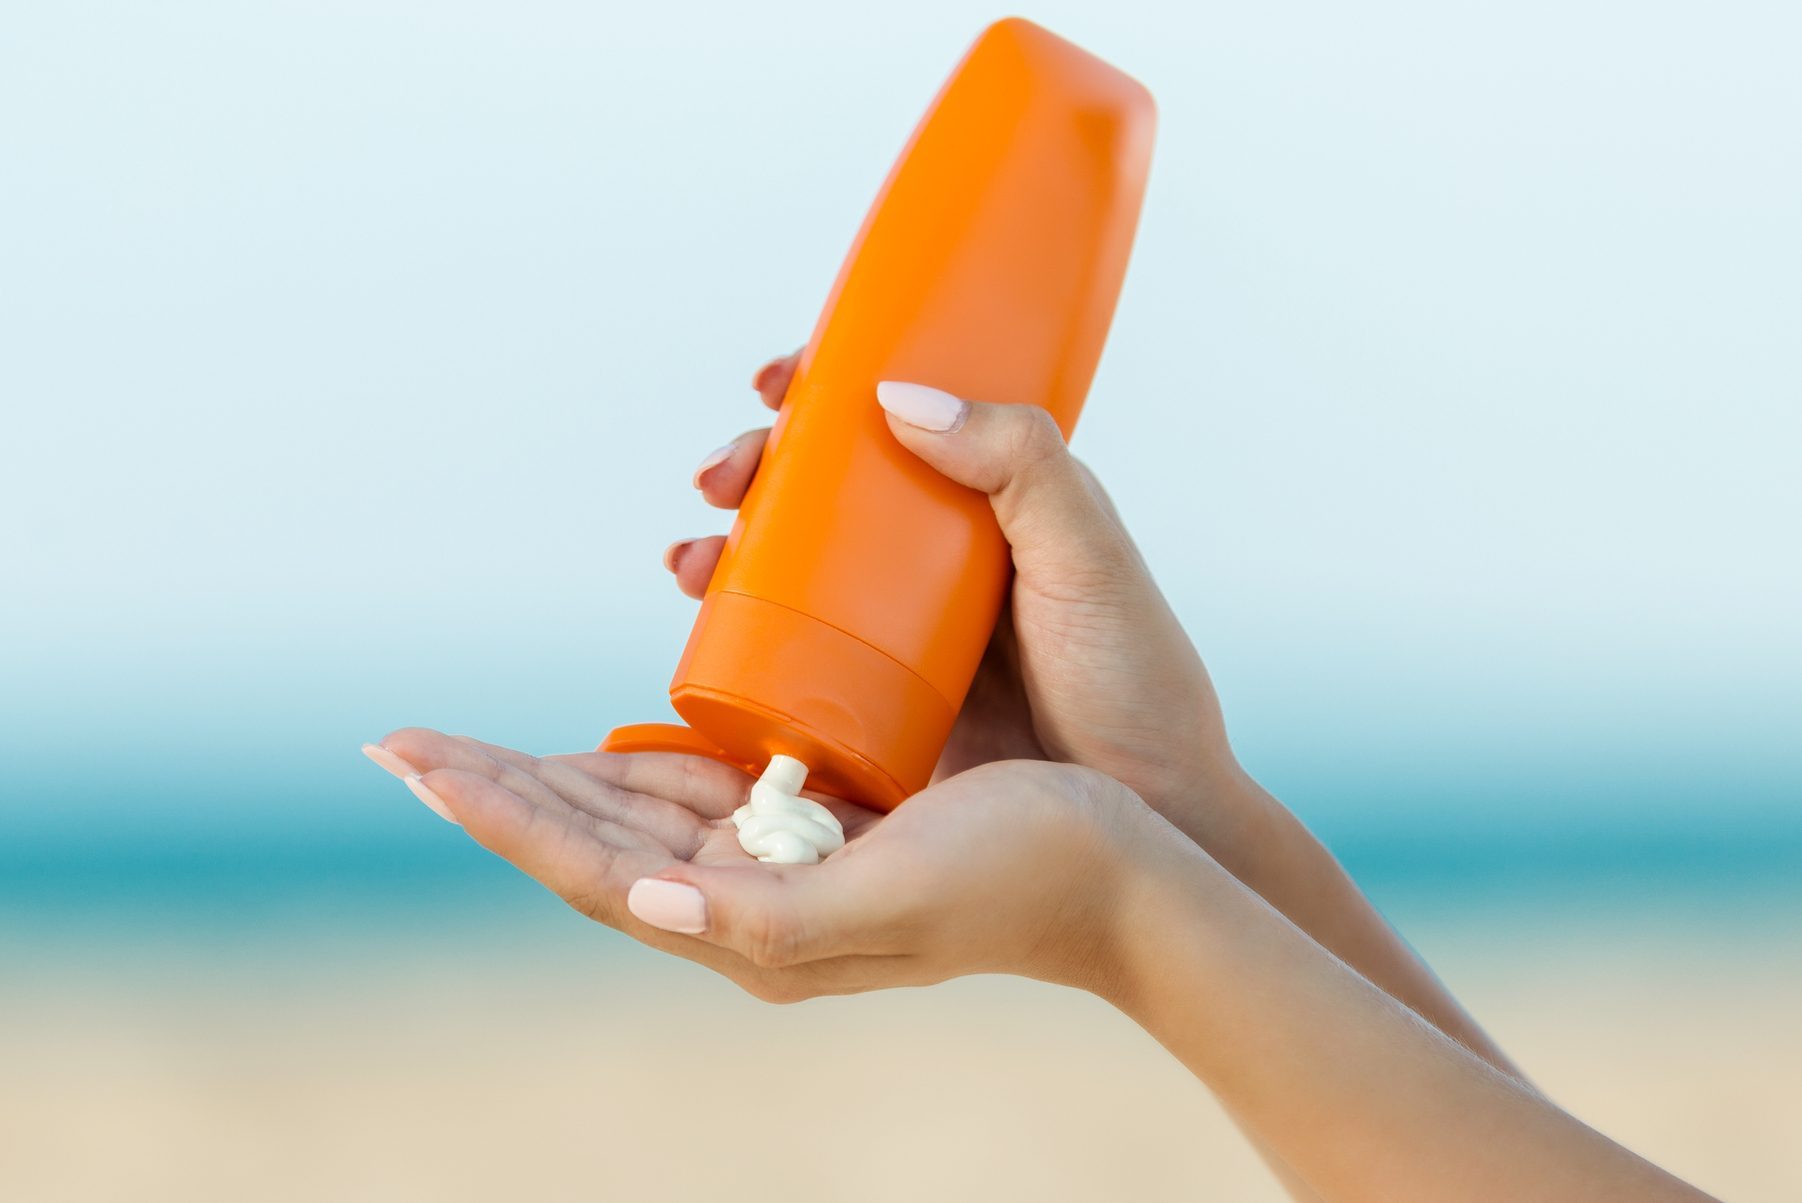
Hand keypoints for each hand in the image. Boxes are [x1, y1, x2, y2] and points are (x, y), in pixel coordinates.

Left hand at [365, 729, 1154, 1002]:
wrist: (1130, 877)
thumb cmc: (1024, 881)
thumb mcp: (895, 898)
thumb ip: (767, 918)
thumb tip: (642, 903)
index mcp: (757, 925)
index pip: (592, 868)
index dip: (499, 815)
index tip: (412, 760)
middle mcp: (755, 899)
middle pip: (594, 838)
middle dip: (499, 791)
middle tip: (404, 745)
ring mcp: (788, 858)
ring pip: (637, 811)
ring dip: (551, 774)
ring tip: (471, 743)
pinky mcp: (828, 817)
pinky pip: (708, 783)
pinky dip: (642, 754)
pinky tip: (618, 731)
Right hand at [671, 352, 1261, 859]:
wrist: (1146, 815)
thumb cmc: (1131, 683)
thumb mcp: (1085, 556)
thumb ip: (1019, 463)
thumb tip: (897, 394)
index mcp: (995, 501)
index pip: (899, 421)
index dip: (828, 388)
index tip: (779, 381)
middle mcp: (940, 558)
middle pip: (826, 488)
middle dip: (756, 469)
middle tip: (718, 481)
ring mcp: (902, 631)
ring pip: (796, 564)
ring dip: (727, 547)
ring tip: (690, 562)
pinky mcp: (877, 702)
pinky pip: (793, 649)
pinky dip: (737, 629)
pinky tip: (701, 625)